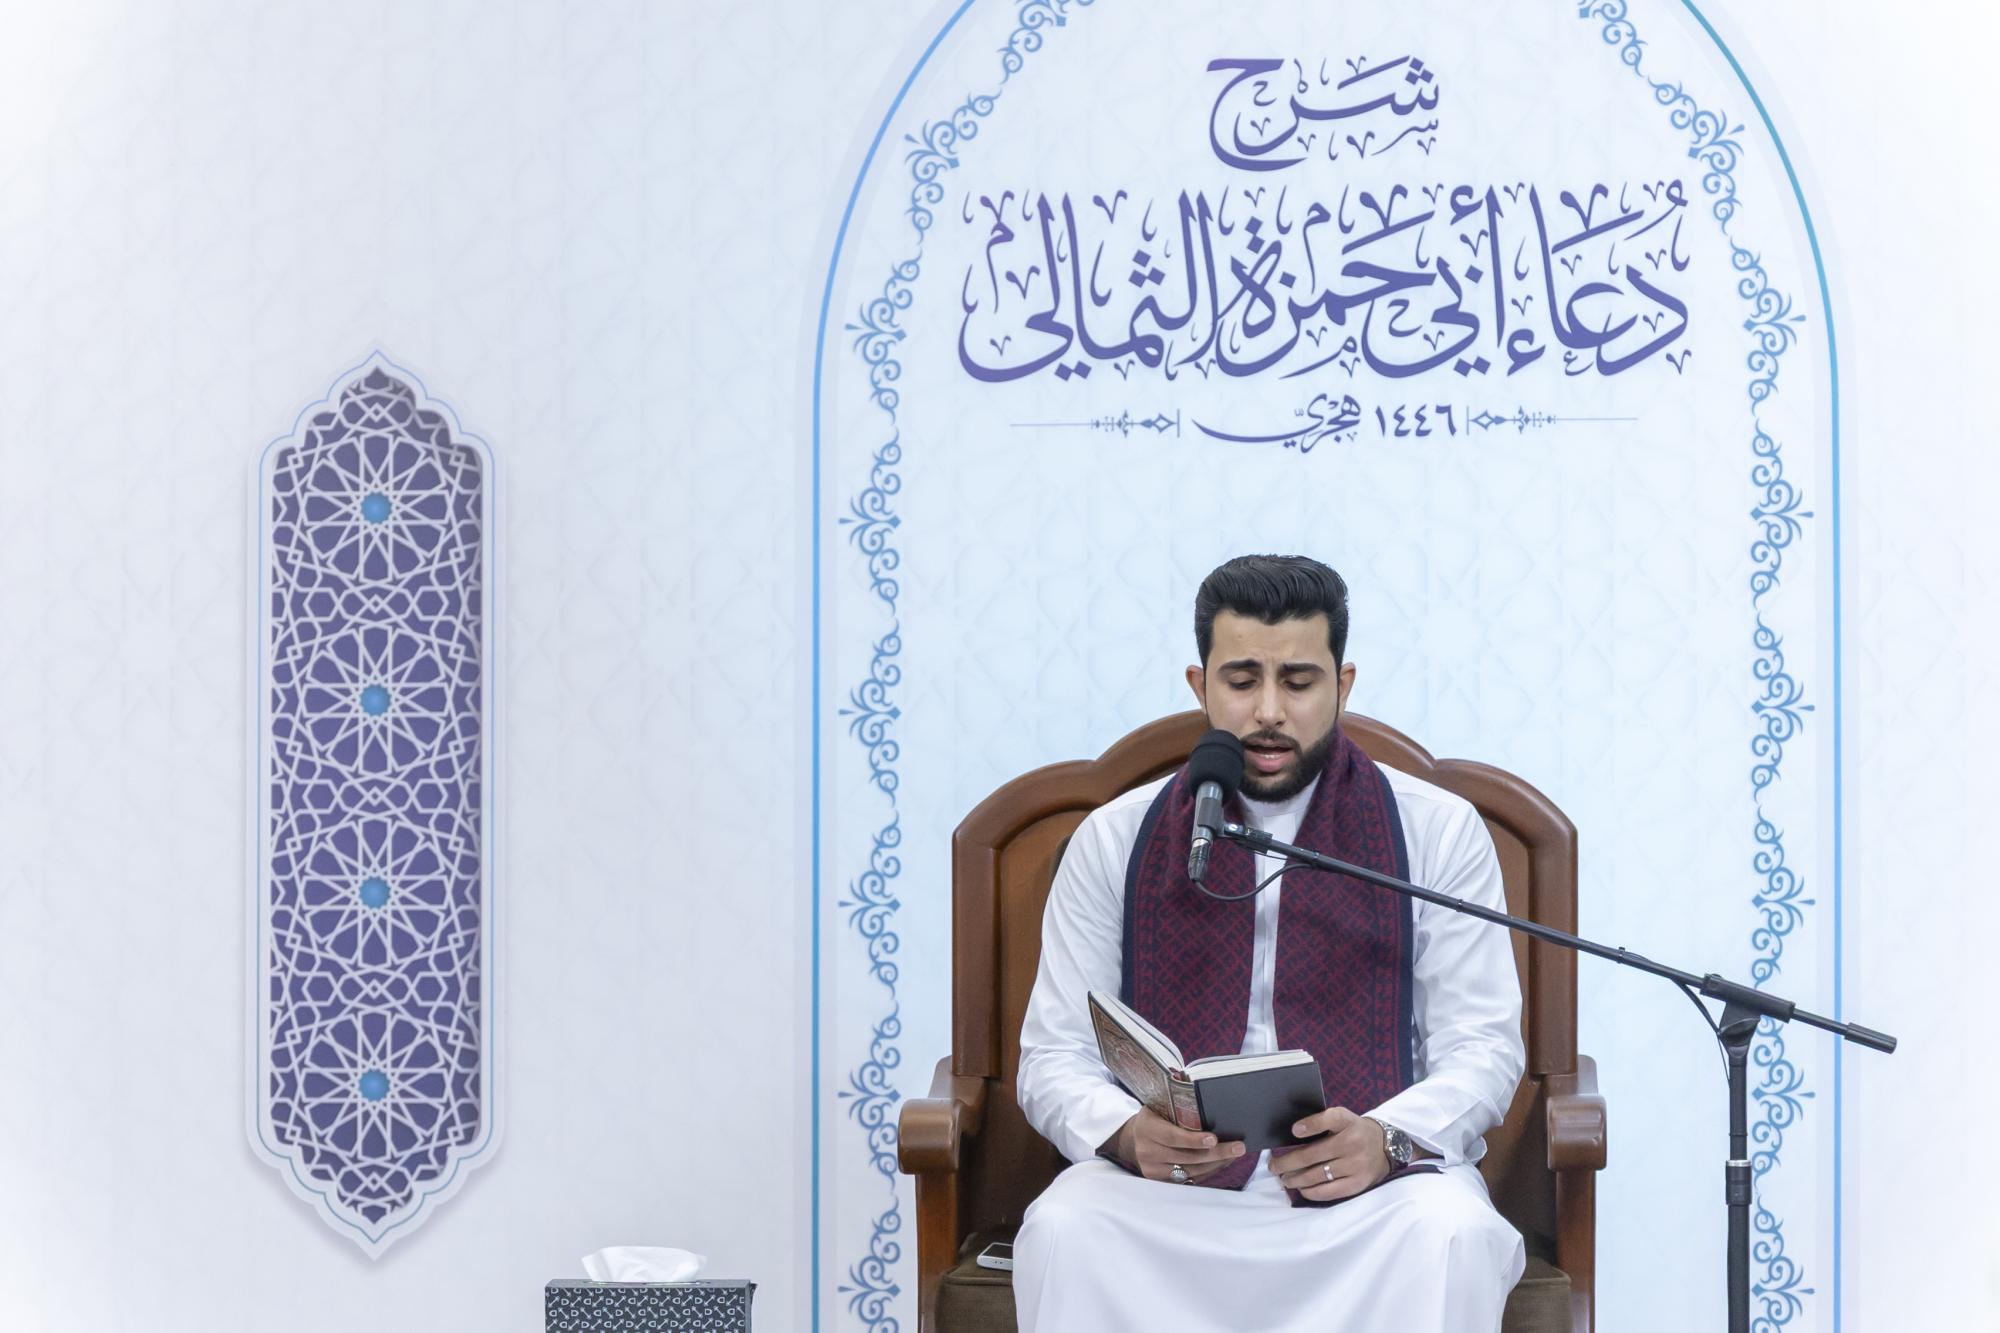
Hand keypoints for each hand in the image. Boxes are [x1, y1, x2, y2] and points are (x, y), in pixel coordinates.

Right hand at [1104, 1108, 1245, 1183]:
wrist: (1134, 1139)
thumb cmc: (1155, 1116)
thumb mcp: (1157, 1104)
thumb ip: (1173, 1096)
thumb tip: (1189, 1076)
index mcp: (1147, 1128)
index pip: (1172, 1137)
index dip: (1193, 1140)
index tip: (1214, 1138)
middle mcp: (1148, 1151)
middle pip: (1187, 1156)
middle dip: (1216, 1153)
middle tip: (1238, 1147)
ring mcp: (1154, 1170)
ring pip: (1191, 1170)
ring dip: (1216, 1163)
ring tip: (1234, 1154)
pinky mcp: (1161, 1181)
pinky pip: (1190, 1179)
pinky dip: (1208, 1171)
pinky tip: (1222, 1162)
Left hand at [1267, 1106, 1389, 1200]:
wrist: (1386, 1147)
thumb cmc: (1355, 1131)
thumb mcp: (1343, 1119)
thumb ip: (1322, 1123)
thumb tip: (1293, 1135)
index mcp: (1347, 1122)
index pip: (1329, 1119)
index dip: (1311, 1125)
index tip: (1294, 1131)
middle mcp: (1352, 1143)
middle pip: (1313, 1155)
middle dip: (1288, 1162)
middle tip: (1274, 1166)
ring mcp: (1355, 1165)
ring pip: (1317, 1175)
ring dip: (1295, 1179)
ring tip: (1284, 1179)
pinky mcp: (1357, 1184)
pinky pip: (1329, 1191)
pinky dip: (1311, 1192)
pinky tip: (1301, 1189)